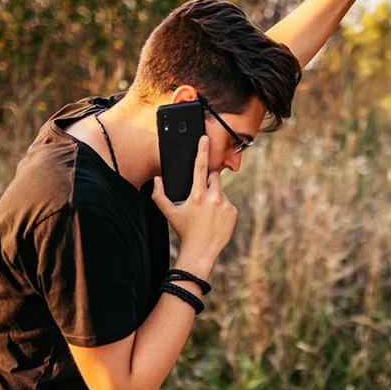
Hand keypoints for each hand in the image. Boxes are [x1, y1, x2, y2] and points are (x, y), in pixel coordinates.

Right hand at [152, 136, 237, 277]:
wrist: (201, 251)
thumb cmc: (184, 231)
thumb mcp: (168, 213)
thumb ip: (159, 195)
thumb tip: (157, 179)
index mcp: (197, 195)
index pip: (200, 167)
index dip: (202, 150)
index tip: (205, 138)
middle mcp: (213, 197)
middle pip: (214, 176)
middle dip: (208, 180)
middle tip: (201, 195)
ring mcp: (225, 204)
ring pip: (220, 190)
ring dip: (214, 196)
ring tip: (207, 212)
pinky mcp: (233, 212)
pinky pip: (228, 202)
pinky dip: (222, 207)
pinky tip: (215, 218)